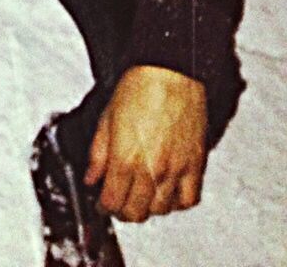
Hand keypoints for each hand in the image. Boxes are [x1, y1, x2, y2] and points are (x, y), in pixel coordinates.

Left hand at [85, 65, 207, 222]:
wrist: (170, 73)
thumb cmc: (139, 87)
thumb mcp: (106, 118)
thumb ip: (97, 154)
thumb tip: (91, 177)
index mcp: (125, 158)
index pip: (112, 202)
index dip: (103, 207)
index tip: (101, 203)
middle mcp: (151, 169)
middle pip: (136, 212)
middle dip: (122, 211)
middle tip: (118, 202)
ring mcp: (176, 170)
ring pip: (161, 211)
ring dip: (148, 209)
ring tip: (141, 196)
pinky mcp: (195, 165)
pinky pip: (189, 200)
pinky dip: (177, 203)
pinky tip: (168, 193)